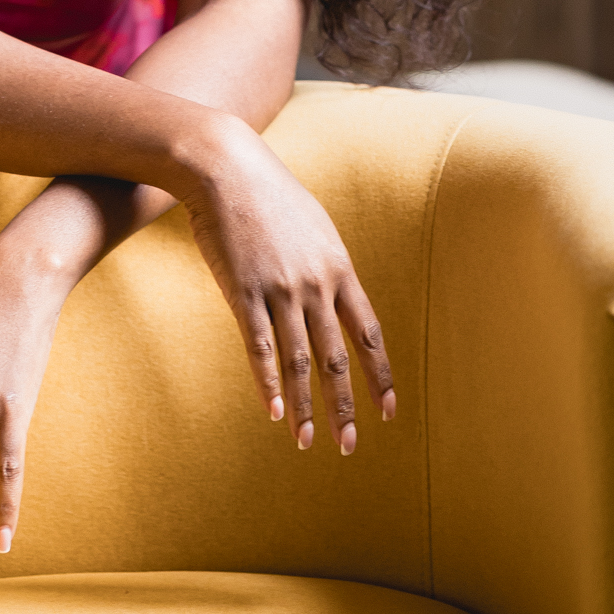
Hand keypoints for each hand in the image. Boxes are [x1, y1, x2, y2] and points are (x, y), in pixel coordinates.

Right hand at [179, 117, 395, 450]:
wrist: (226, 168)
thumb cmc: (269, 195)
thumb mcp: (315, 227)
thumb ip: (328, 266)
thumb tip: (336, 296)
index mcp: (339, 269)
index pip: (368, 335)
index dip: (379, 376)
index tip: (387, 411)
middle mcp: (316, 284)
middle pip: (336, 358)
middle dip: (345, 406)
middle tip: (348, 445)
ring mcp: (280, 289)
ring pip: (298, 362)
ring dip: (304, 407)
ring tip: (307, 441)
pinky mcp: (243, 291)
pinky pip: (259, 348)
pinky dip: (267, 384)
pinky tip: (272, 412)